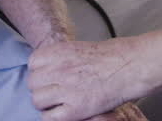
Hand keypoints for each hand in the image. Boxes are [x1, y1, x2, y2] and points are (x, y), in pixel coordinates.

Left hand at [28, 38, 146, 120]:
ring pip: (37, 101)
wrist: (129, 66)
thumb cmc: (110, 56)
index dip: (41, 72)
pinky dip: (53, 117)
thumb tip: (46, 68)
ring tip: (60, 102)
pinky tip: (64, 112)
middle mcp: (57, 69)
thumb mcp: (78, 48)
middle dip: (42, 87)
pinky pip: (49, 118)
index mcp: (57, 52)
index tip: (49, 75)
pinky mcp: (74, 109)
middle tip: (55, 90)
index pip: (32, 64)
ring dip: (46, 103)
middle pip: (32, 83)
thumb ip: (59, 58)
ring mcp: (64, 89)